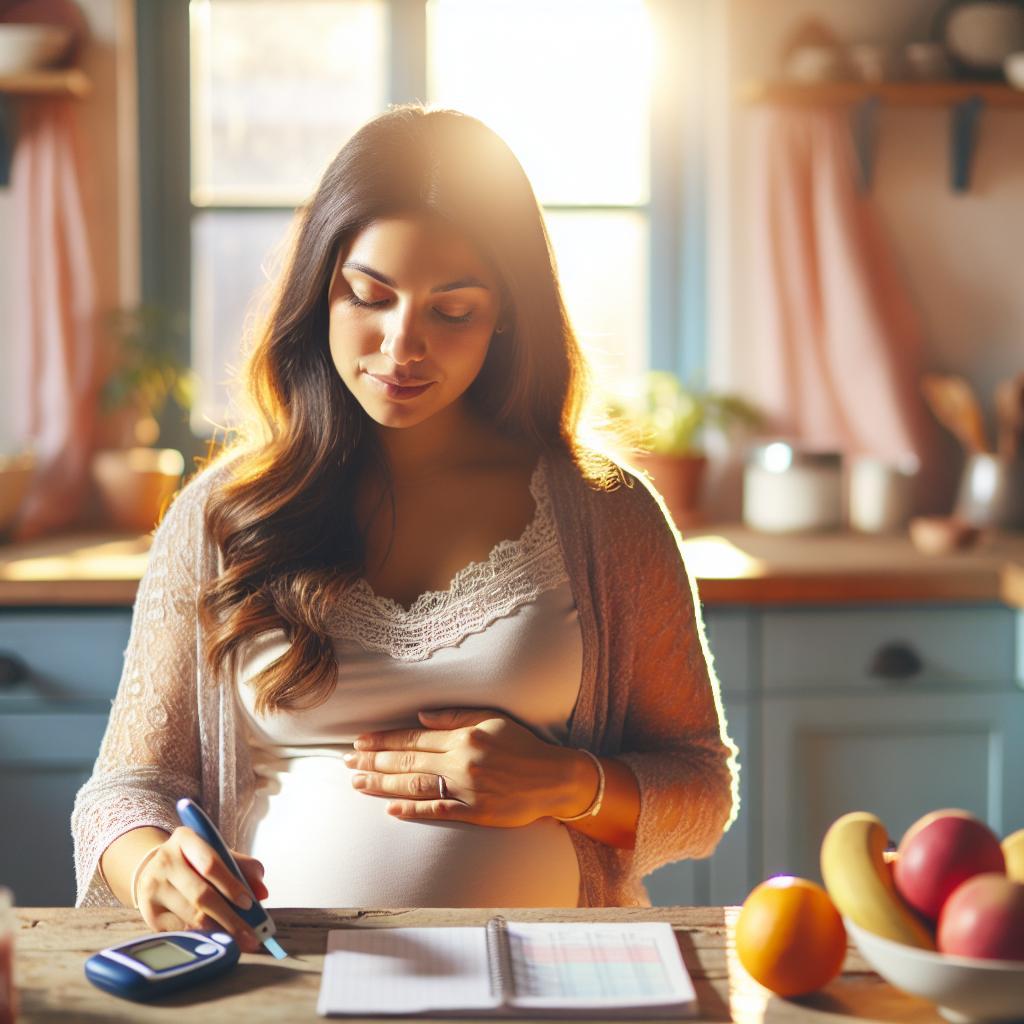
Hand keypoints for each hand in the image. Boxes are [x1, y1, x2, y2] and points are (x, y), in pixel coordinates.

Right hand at [134, 827, 269, 952]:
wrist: (155, 869)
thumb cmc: (195, 861)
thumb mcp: (218, 854)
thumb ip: (244, 868)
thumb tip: (263, 892)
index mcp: (186, 839)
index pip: (211, 863)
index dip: (231, 885)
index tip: (250, 903)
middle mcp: (165, 860)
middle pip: (201, 895)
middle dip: (230, 918)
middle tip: (251, 935)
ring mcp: (153, 887)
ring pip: (191, 916)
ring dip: (219, 932)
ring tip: (240, 941)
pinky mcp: (149, 911)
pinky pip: (180, 930)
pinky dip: (201, 938)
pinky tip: (216, 942)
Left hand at [344, 708, 591, 826]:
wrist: (555, 778)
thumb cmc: (524, 746)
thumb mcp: (492, 719)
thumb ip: (455, 717)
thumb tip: (420, 717)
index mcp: (463, 736)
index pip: (414, 736)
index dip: (383, 739)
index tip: (359, 741)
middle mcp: (461, 761)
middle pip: (408, 760)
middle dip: (373, 761)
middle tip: (346, 763)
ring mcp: (467, 789)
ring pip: (415, 785)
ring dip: (383, 784)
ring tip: (357, 784)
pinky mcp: (475, 812)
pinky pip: (438, 811)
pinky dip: (413, 810)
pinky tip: (390, 810)